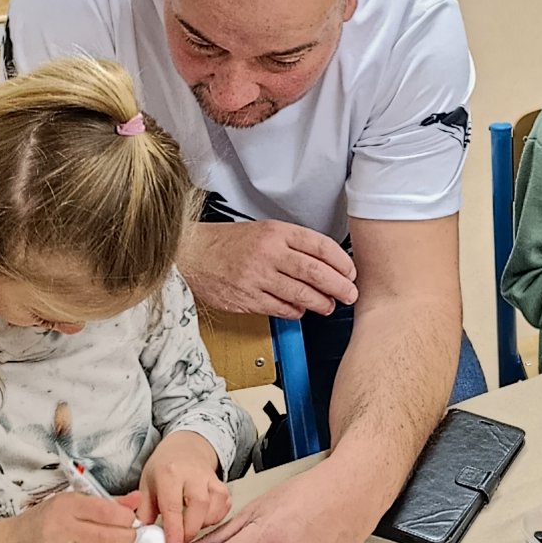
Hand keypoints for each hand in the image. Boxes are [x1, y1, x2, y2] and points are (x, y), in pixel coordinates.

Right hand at [0, 488, 136, 542]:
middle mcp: (60, 532)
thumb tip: (135, 500)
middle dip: (126, 534)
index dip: (125, 516)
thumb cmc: (43, 521)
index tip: (130, 517)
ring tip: (112, 539)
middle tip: (130, 531)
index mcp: (64, 508)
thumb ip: (105, 502)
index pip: (105, 512)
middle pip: (107, 536)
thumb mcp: (70, 502)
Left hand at [136, 431, 227, 542]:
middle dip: (190, 530)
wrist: (185, 447)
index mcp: (169, 474)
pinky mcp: (223, 485)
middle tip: (180, 542)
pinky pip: (224, 506)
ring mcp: (211, 478)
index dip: (174, 531)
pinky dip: (215, 517)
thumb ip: (144, 512)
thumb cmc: (164, 469)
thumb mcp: (146, 486)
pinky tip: (202, 518)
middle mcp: (193, 474)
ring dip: (203, 524)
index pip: (172, 507)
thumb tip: (143, 538)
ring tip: (189, 526)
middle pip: (199, 507)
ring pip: (215, 507)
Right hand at [180, 219, 356, 318]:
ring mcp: (258, 277)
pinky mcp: (248, 298)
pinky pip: (281, 308)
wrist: (191, 254)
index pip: (319, 246)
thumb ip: (291, 244)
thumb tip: (324, 262)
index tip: (350, 272)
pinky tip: (301, 310)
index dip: (341, 262)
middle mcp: (268, 253)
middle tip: (350, 294)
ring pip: (301, 294)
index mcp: (275, 232)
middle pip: (315, 272)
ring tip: (329, 306)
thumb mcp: (262, 230)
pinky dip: (296, 312)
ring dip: (321, 303)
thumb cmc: (226, 243)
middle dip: (339, 286)